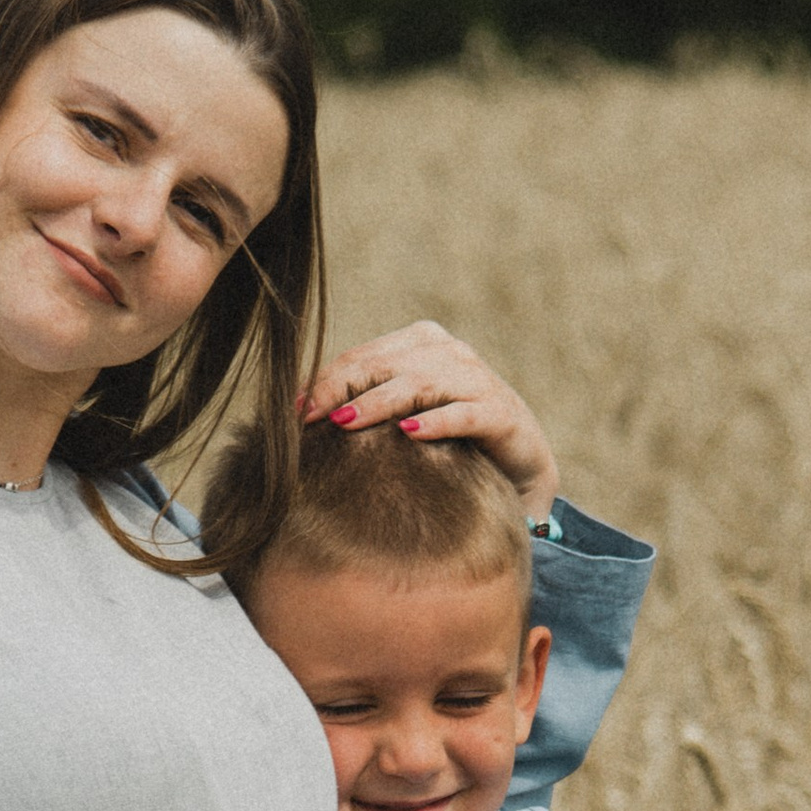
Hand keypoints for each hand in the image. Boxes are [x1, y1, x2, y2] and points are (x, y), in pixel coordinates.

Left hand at [301, 321, 559, 519]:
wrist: (518, 467)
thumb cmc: (449, 442)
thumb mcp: (403, 416)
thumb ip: (364, 404)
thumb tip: (297, 412)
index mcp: (420, 343)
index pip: (362, 357)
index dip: (325, 381)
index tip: (292, 410)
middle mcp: (449, 352)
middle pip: (383, 365)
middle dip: (341, 389)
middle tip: (309, 417)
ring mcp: (477, 380)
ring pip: (419, 383)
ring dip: (379, 403)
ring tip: (345, 423)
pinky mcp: (501, 414)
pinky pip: (464, 413)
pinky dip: (436, 422)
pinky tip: (408, 434)